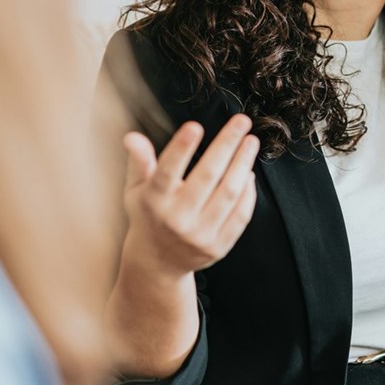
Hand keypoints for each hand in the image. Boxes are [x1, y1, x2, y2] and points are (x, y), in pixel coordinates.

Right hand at [107, 115, 258, 377]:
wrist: (157, 263)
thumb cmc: (147, 215)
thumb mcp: (135, 189)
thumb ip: (139, 162)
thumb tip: (132, 137)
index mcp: (154, 201)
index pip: (167, 171)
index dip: (181, 149)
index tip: (195, 125)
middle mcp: (177, 219)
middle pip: (207, 176)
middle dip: (227, 145)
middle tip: (242, 121)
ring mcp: (199, 235)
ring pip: (229, 194)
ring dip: (243, 164)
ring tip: (251, 142)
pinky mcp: (218, 246)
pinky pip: (240, 216)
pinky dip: (248, 193)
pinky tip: (249, 172)